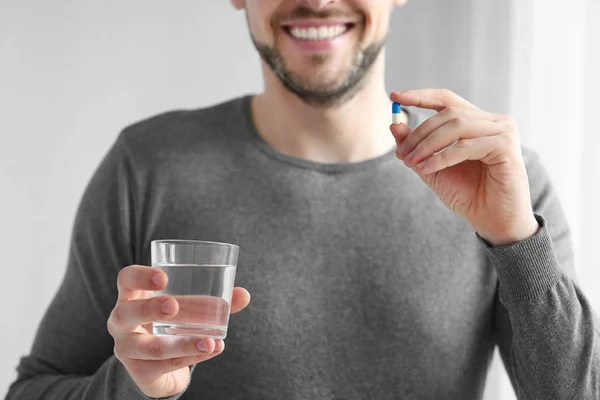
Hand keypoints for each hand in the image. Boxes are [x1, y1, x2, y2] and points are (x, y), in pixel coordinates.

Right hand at [107, 265, 250, 397]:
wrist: (157, 366)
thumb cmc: (171, 324)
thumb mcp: (187, 309)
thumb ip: (212, 301)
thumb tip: (244, 295)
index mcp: (132, 296)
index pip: (126, 279)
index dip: (140, 276)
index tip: (164, 277)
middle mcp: (122, 322)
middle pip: (126, 313)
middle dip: (150, 309)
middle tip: (174, 305)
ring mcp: (128, 349)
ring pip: (151, 347)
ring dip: (184, 344)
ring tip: (210, 341)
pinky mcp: (141, 371)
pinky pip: (166, 365)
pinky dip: (192, 357)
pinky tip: (212, 349)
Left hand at [389, 89, 539, 245]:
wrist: (493, 221)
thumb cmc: (468, 195)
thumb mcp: (433, 168)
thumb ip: (416, 148)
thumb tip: (394, 124)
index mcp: (477, 122)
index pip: (447, 100)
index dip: (421, 96)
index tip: (394, 96)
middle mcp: (493, 121)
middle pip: (448, 113)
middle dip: (419, 133)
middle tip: (401, 153)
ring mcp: (503, 131)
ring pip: (456, 126)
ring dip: (428, 145)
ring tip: (412, 163)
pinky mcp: (506, 146)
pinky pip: (466, 146)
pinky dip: (442, 157)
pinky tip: (427, 169)